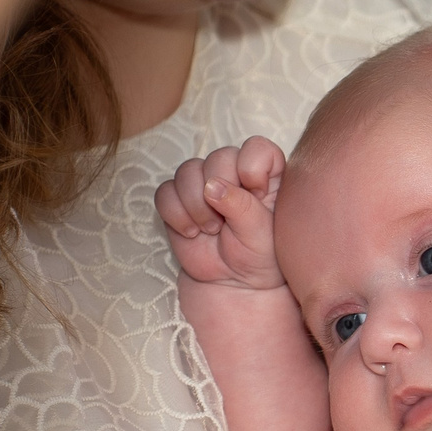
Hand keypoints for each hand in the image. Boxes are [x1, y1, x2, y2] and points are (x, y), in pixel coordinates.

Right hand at [156, 137, 286, 290]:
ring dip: (195, 205)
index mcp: (266, 175)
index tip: (256, 195)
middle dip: (220, 192)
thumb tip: (211, 186)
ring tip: (210, 230)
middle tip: (226, 223)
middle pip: (218, 156)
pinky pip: (165, 192)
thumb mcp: (261, 235)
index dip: (252, 168)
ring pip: (187, 171)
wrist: (235, 282)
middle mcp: (235, 173)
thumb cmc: (259, 256)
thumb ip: (241, 206)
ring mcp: (205, 184)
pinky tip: (191, 233)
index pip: (257, 148)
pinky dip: (174, 214)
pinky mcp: (180, 200)